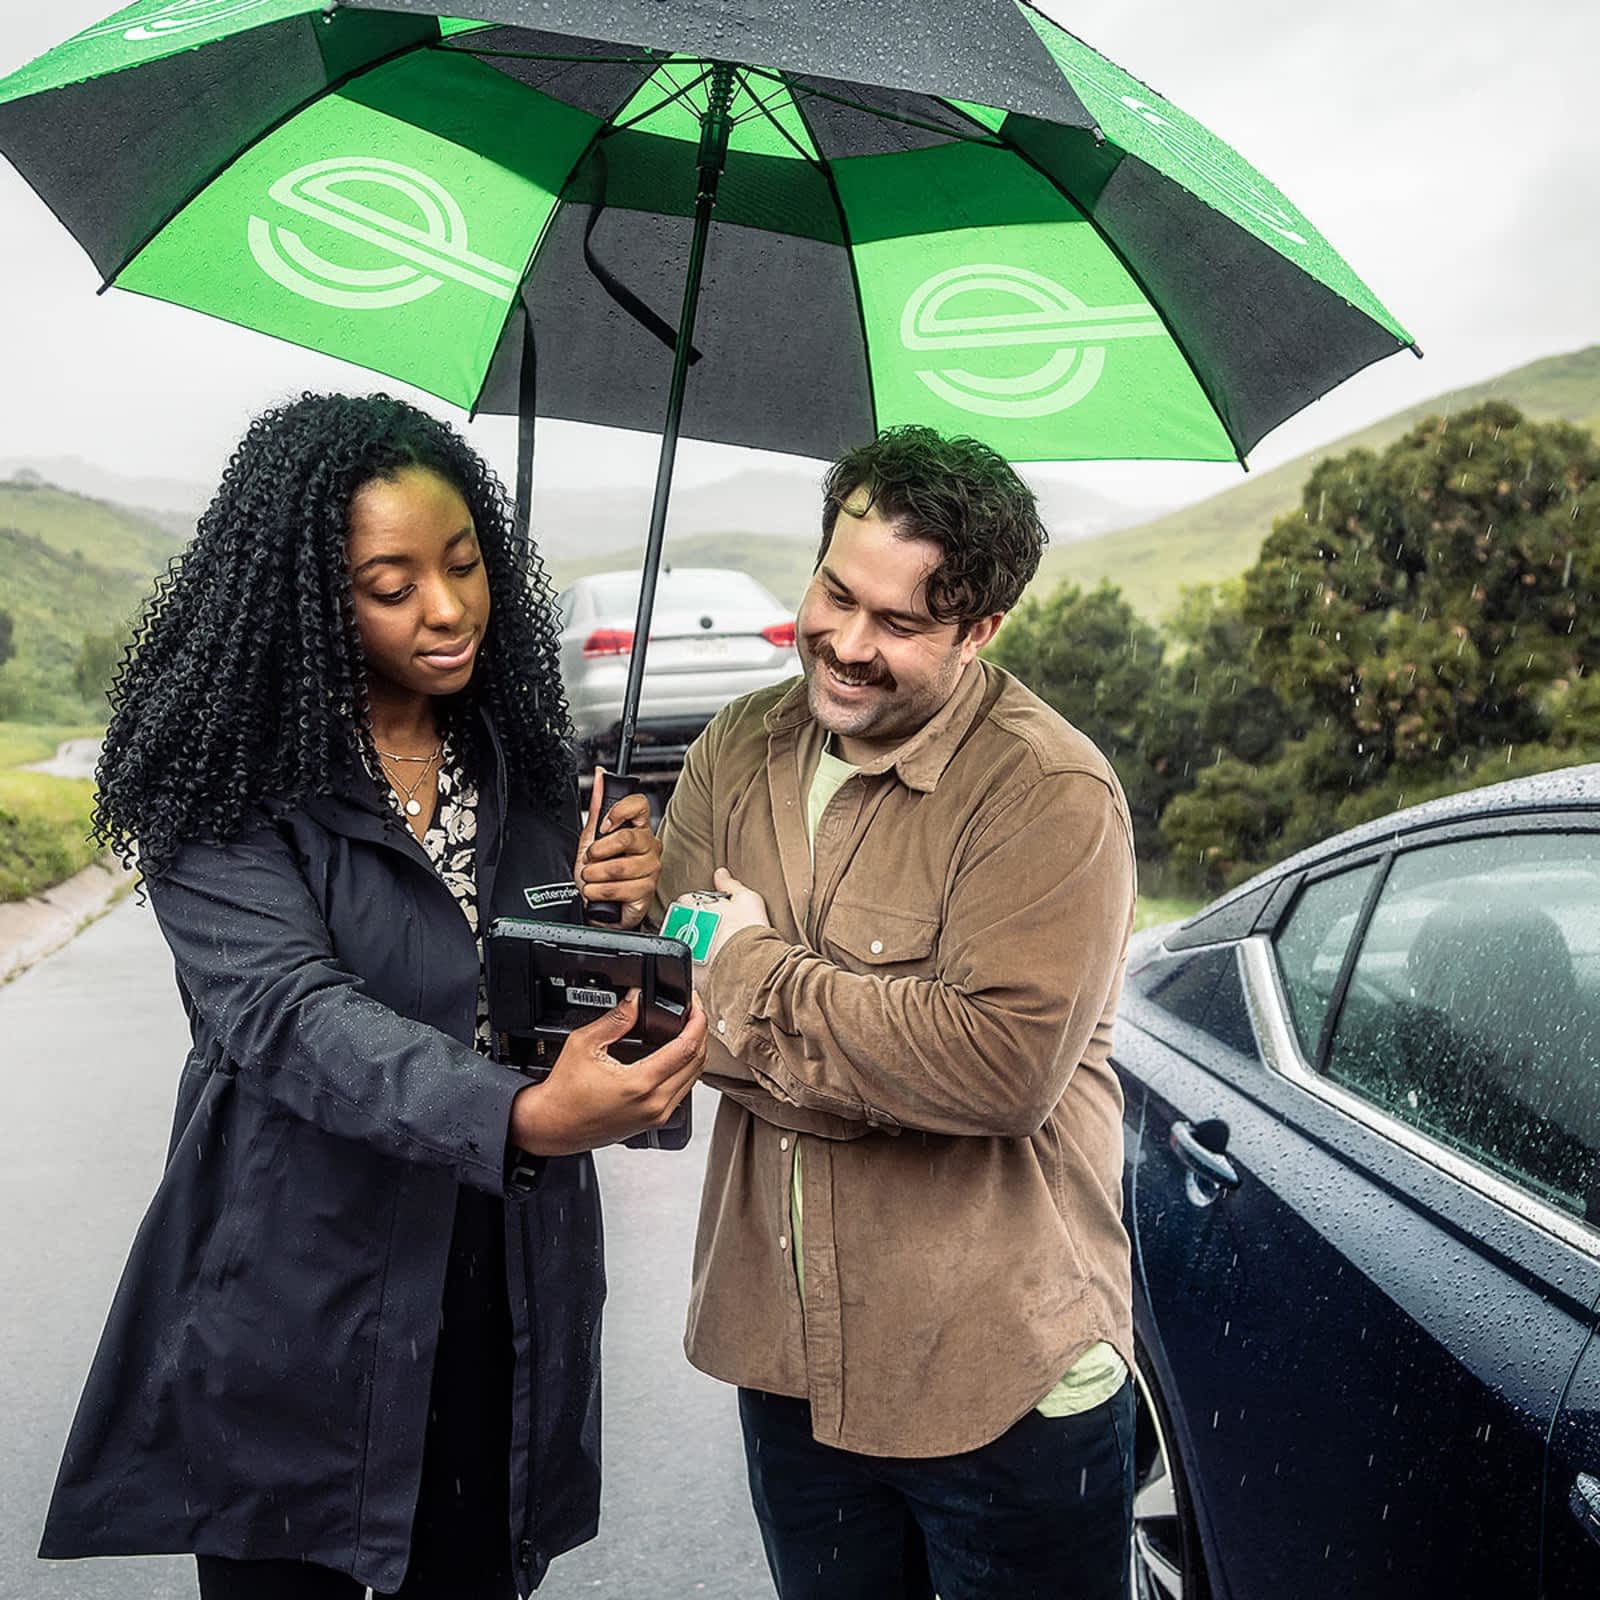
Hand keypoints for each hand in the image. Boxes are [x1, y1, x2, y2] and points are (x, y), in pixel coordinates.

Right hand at [511, 990, 707, 1156]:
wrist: (552, 1125)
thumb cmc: (563, 1093)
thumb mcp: (584, 1044)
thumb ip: (615, 1018)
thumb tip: (635, 999)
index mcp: (640, 1084)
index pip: (687, 1047)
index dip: (697, 1020)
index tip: (695, 1005)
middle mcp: (655, 1103)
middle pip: (698, 1063)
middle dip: (700, 1032)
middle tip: (693, 1012)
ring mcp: (657, 1116)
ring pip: (694, 1079)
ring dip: (695, 1052)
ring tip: (687, 1029)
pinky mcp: (654, 1122)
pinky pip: (682, 1092)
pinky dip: (685, 1070)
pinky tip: (675, 1055)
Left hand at [576, 768, 661, 928]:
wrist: (598, 906)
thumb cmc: (599, 873)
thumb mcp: (592, 838)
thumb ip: (598, 808)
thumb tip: (600, 776)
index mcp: (638, 828)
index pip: (640, 804)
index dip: (618, 812)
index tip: (603, 827)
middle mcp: (649, 846)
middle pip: (627, 838)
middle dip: (598, 852)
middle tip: (590, 860)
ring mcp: (651, 869)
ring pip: (620, 867)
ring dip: (594, 876)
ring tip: (591, 879)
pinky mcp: (647, 892)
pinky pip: (620, 888)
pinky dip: (598, 892)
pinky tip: (596, 892)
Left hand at [664, 868, 771, 966]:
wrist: (750, 963)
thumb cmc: (749, 930)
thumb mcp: (746, 898)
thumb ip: (730, 884)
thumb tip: (720, 873)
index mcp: (694, 906)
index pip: (686, 900)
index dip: (699, 905)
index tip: (711, 911)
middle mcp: (684, 928)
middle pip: (681, 922)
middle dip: (693, 924)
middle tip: (713, 930)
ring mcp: (684, 951)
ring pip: (683, 945)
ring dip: (694, 944)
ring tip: (714, 950)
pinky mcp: (689, 972)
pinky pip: (688, 968)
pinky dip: (697, 967)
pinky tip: (713, 966)